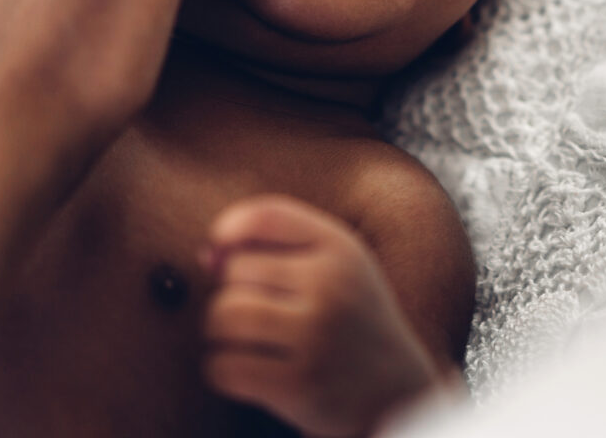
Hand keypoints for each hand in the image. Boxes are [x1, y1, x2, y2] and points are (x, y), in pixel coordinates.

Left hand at [203, 195, 441, 437]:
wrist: (397, 389)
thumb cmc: (353, 318)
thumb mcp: (337, 264)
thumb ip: (280, 244)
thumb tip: (207, 254)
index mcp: (340, 248)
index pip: (267, 216)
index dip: (230, 227)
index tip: (220, 248)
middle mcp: (329, 284)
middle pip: (235, 270)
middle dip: (231, 290)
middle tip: (255, 310)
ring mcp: (315, 335)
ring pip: (224, 315)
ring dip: (221, 330)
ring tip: (246, 338)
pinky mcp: (297, 383)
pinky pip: (224, 366)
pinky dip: (222, 369)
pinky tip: (247, 369)